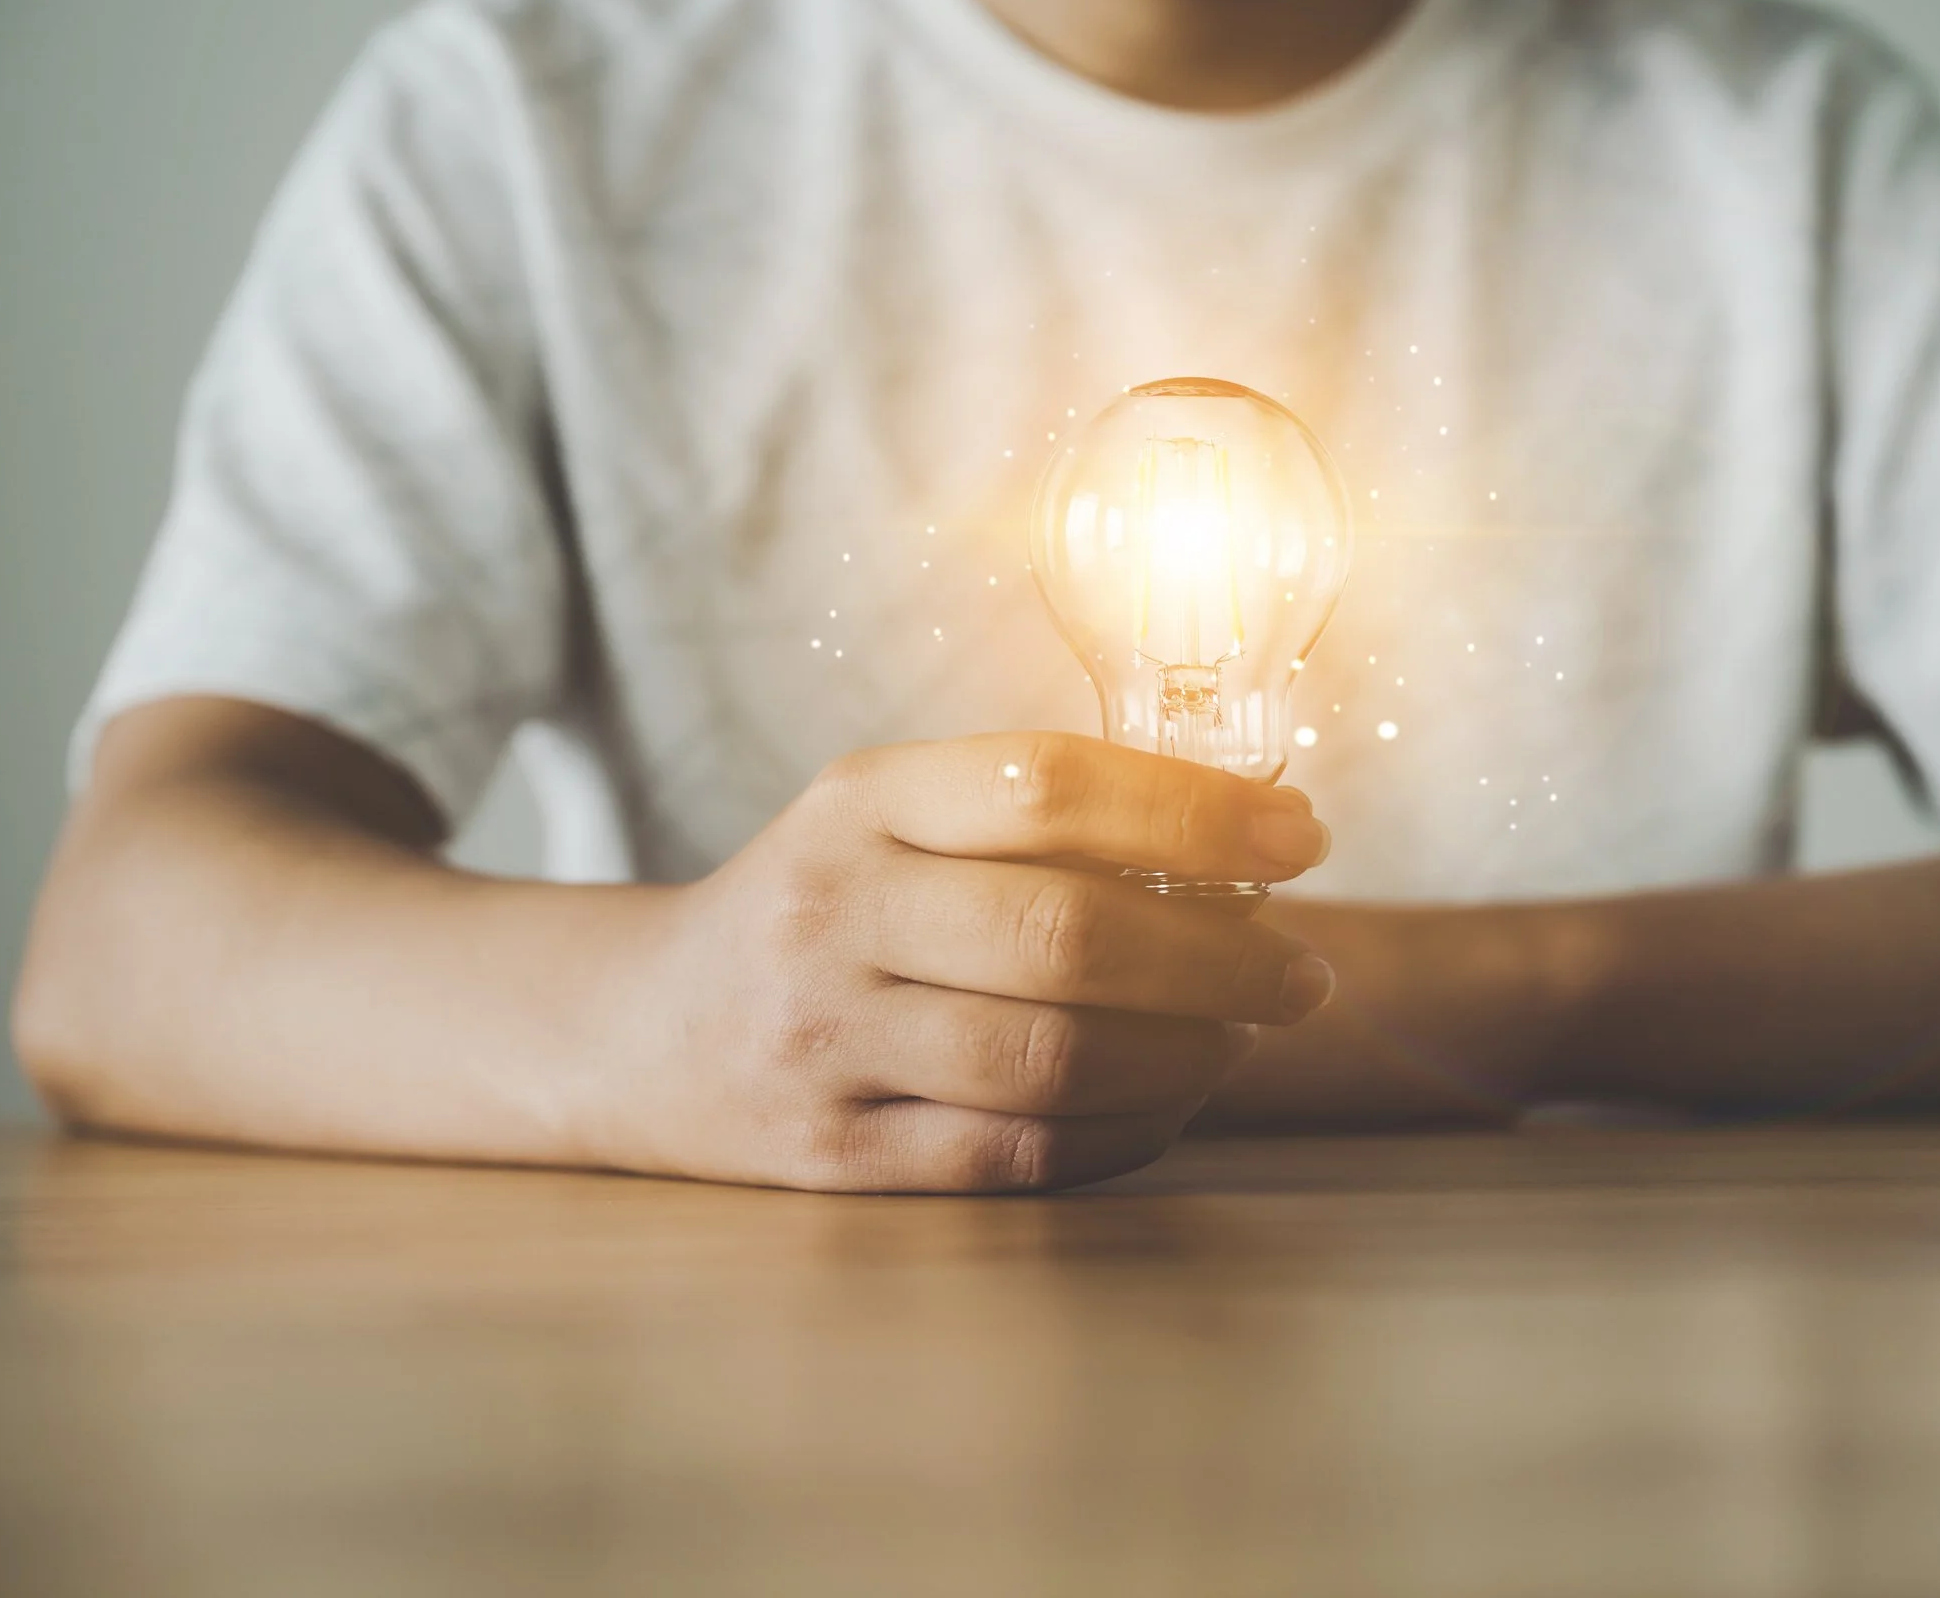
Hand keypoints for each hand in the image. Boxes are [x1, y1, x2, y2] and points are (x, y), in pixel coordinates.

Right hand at [587, 733, 1336, 1191]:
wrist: (638, 1030)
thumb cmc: (822, 906)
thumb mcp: (890, 816)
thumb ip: (1037, 813)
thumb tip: (1248, 831)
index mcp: (858, 799)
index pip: (1046, 783)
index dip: (1194, 809)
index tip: (1300, 835)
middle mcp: (832, 911)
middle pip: (1063, 933)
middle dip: (1219, 956)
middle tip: (1302, 971)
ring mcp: (824, 1040)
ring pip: (1049, 1057)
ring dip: (1185, 1052)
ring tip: (1241, 1037)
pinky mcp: (833, 1156)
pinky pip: (1015, 1153)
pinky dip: (1122, 1131)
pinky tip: (1170, 1103)